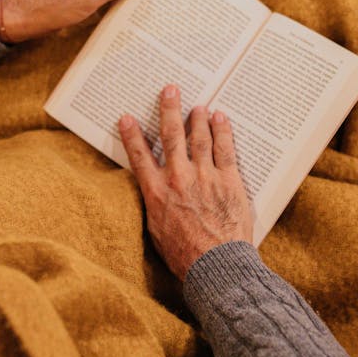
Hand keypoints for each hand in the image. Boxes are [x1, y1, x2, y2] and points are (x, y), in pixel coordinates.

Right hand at [119, 86, 253, 280]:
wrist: (217, 266)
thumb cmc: (185, 256)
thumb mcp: (157, 232)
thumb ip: (155, 206)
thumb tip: (155, 192)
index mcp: (157, 193)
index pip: (140, 156)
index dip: (132, 135)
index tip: (127, 117)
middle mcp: (179, 179)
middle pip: (172, 136)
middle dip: (169, 110)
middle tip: (170, 90)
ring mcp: (206, 177)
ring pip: (200, 138)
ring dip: (197, 118)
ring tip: (197, 105)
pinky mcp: (229, 181)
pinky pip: (226, 149)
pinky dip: (222, 131)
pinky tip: (220, 118)